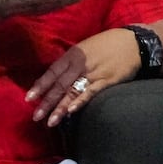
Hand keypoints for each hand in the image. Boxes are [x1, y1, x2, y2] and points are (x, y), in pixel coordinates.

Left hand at [26, 28, 143, 126]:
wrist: (133, 42)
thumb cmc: (108, 44)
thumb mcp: (85, 48)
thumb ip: (71, 62)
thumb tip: (58, 77)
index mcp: (73, 54)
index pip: (52, 72)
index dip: (40, 86)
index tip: (29, 99)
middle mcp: (80, 64)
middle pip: (59, 85)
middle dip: (47, 102)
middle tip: (36, 116)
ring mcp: (94, 73)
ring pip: (73, 92)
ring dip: (61, 108)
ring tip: (51, 122)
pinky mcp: (107, 80)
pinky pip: (91, 92)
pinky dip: (81, 101)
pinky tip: (72, 111)